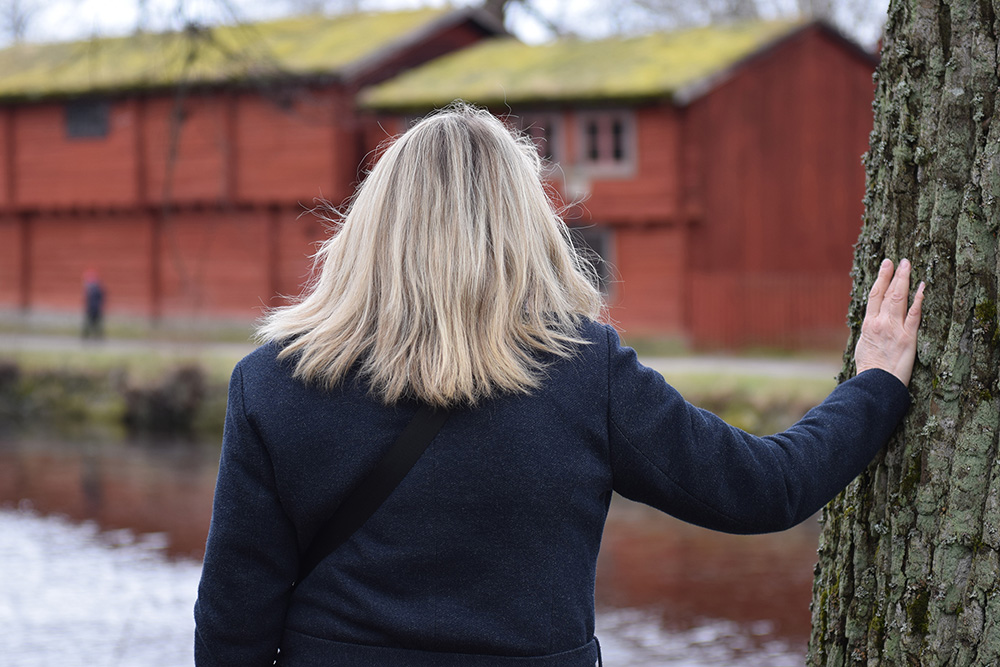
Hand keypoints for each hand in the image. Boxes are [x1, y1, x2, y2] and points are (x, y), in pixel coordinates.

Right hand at [854, 258, 924, 385]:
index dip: (881, 278)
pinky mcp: (908, 338)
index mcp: (868, 325)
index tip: (886, 265)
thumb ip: (869, 333)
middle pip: (887, 293)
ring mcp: (895, 329)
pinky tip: (922, 288)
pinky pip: (914, 315)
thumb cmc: (869, 370)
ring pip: (899, 299)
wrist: (875, 383)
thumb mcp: (863, 347)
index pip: (874, 295)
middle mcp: (880, 323)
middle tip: (899, 260)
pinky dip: (918, 300)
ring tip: (908, 266)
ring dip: (904, 280)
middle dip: (893, 274)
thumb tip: (871, 325)